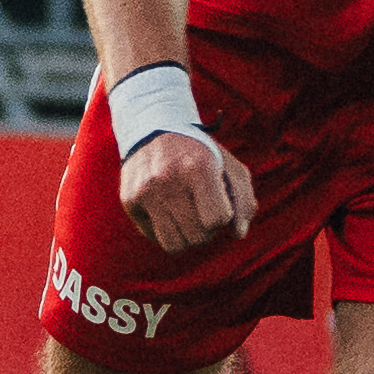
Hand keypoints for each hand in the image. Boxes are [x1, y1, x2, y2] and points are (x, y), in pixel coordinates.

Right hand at [122, 129, 256, 257]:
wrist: (154, 129)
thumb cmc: (202, 155)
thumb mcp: (231, 168)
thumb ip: (244, 202)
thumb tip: (238, 234)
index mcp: (198, 168)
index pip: (217, 220)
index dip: (223, 216)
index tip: (219, 202)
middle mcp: (168, 179)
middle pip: (197, 237)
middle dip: (206, 229)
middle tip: (202, 209)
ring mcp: (145, 191)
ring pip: (174, 245)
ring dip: (185, 235)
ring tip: (186, 214)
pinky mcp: (129, 200)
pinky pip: (153, 236)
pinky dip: (164, 228)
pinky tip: (166, 207)